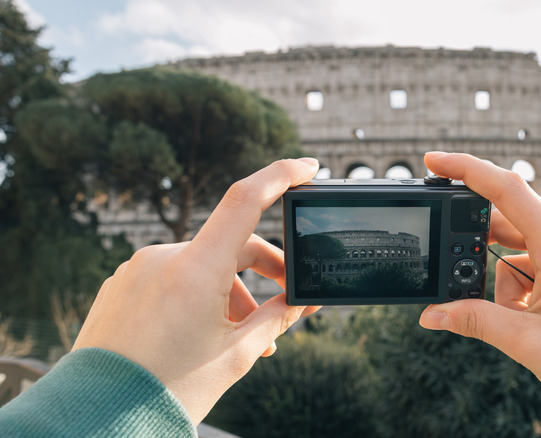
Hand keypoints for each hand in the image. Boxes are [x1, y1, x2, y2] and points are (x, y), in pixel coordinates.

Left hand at [72, 158, 321, 423]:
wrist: (98, 416)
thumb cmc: (168, 389)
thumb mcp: (236, 355)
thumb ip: (277, 319)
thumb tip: (304, 300)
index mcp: (195, 270)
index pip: (245, 200)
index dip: (281, 175)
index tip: (309, 166)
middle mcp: (162, 259)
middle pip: (231, 243)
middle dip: (265, 267)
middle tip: (289, 297)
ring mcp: (137, 270)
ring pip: (201, 265)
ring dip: (230, 290)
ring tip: (243, 337)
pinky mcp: (122, 286)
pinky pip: (171, 278)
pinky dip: (197, 295)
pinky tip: (204, 331)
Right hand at [418, 152, 540, 436]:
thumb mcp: (528, 343)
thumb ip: (474, 320)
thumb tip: (432, 313)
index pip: (508, 191)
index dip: (466, 170)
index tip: (433, 159)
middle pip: (509, 228)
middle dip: (481, 258)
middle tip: (465, 288)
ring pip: (521, 257)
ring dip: (506, 289)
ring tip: (521, 328)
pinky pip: (539, 272)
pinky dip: (523, 294)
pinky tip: (532, 326)